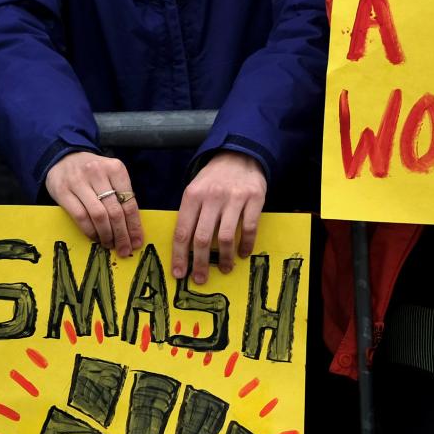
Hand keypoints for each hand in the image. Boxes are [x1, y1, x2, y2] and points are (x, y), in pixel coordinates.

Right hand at [45, 151, 143, 255]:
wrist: (63, 158)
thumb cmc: (93, 172)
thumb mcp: (111, 175)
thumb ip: (122, 195)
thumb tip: (132, 228)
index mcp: (115, 168)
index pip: (129, 202)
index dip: (134, 225)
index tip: (137, 241)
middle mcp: (98, 173)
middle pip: (115, 211)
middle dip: (122, 234)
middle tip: (125, 249)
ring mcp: (79, 181)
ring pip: (98, 216)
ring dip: (106, 235)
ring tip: (110, 244)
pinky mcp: (63, 191)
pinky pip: (80, 217)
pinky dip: (90, 231)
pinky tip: (95, 237)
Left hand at [173, 152, 265, 284]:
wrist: (239, 154)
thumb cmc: (213, 178)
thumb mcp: (195, 189)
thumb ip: (190, 214)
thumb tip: (184, 248)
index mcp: (192, 195)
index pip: (182, 231)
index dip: (179, 255)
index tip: (179, 273)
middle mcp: (211, 197)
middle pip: (201, 238)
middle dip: (199, 263)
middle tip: (200, 279)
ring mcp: (234, 198)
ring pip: (225, 237)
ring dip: (223, 258)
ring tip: (224, 268)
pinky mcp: (254, 198)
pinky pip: (249, 228)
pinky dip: (246, 244)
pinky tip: (242, 253)